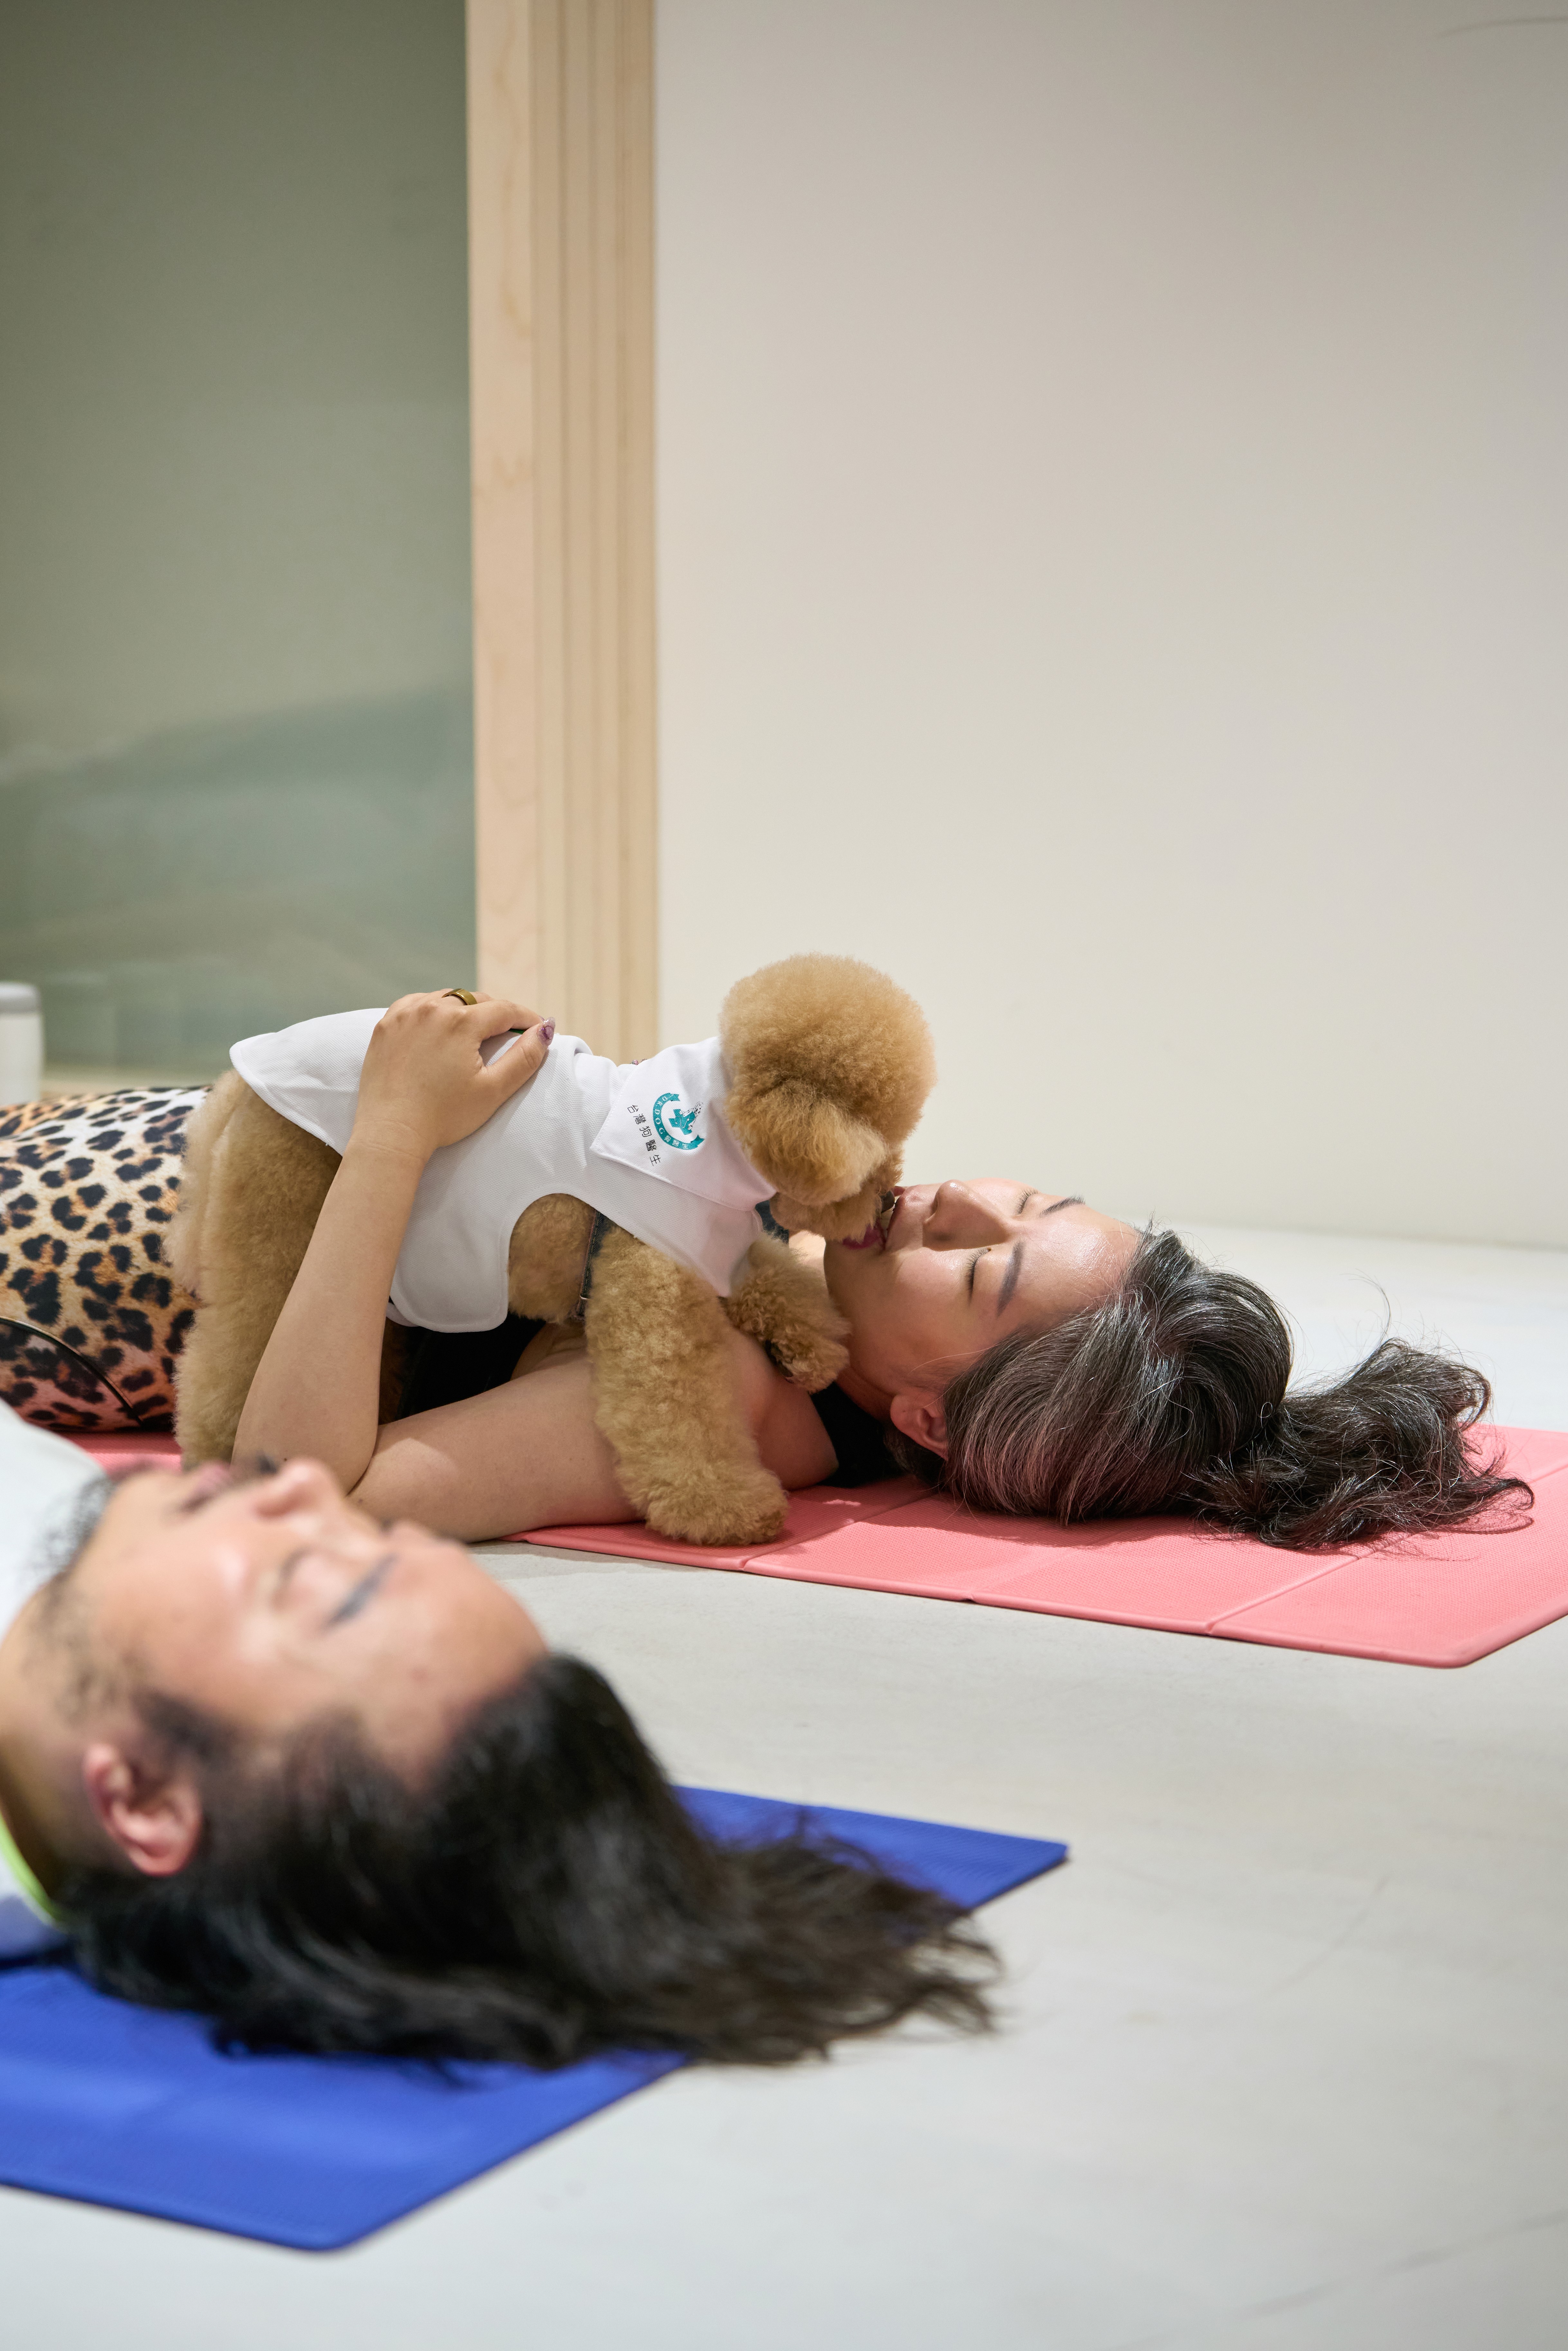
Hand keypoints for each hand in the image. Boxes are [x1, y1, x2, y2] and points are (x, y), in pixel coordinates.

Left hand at [351, 992, 553, 1162]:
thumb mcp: (493, 1091)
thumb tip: (545, 1030)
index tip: (537, 1027)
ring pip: (446, 998)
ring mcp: (404, 1015)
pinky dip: (432, 1010)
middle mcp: (431, 1009)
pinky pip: (416, 1005)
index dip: (525, 1017)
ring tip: (474, 1030)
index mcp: (460, 1022)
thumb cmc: (443, 1117)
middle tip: (508, 1032)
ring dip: (464, 1009)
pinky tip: (438, 1027)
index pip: (504, 1009)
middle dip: (496, 1013)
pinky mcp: (385, 1025)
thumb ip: (524, 1058)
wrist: (390, 1133)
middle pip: (476, 1000)